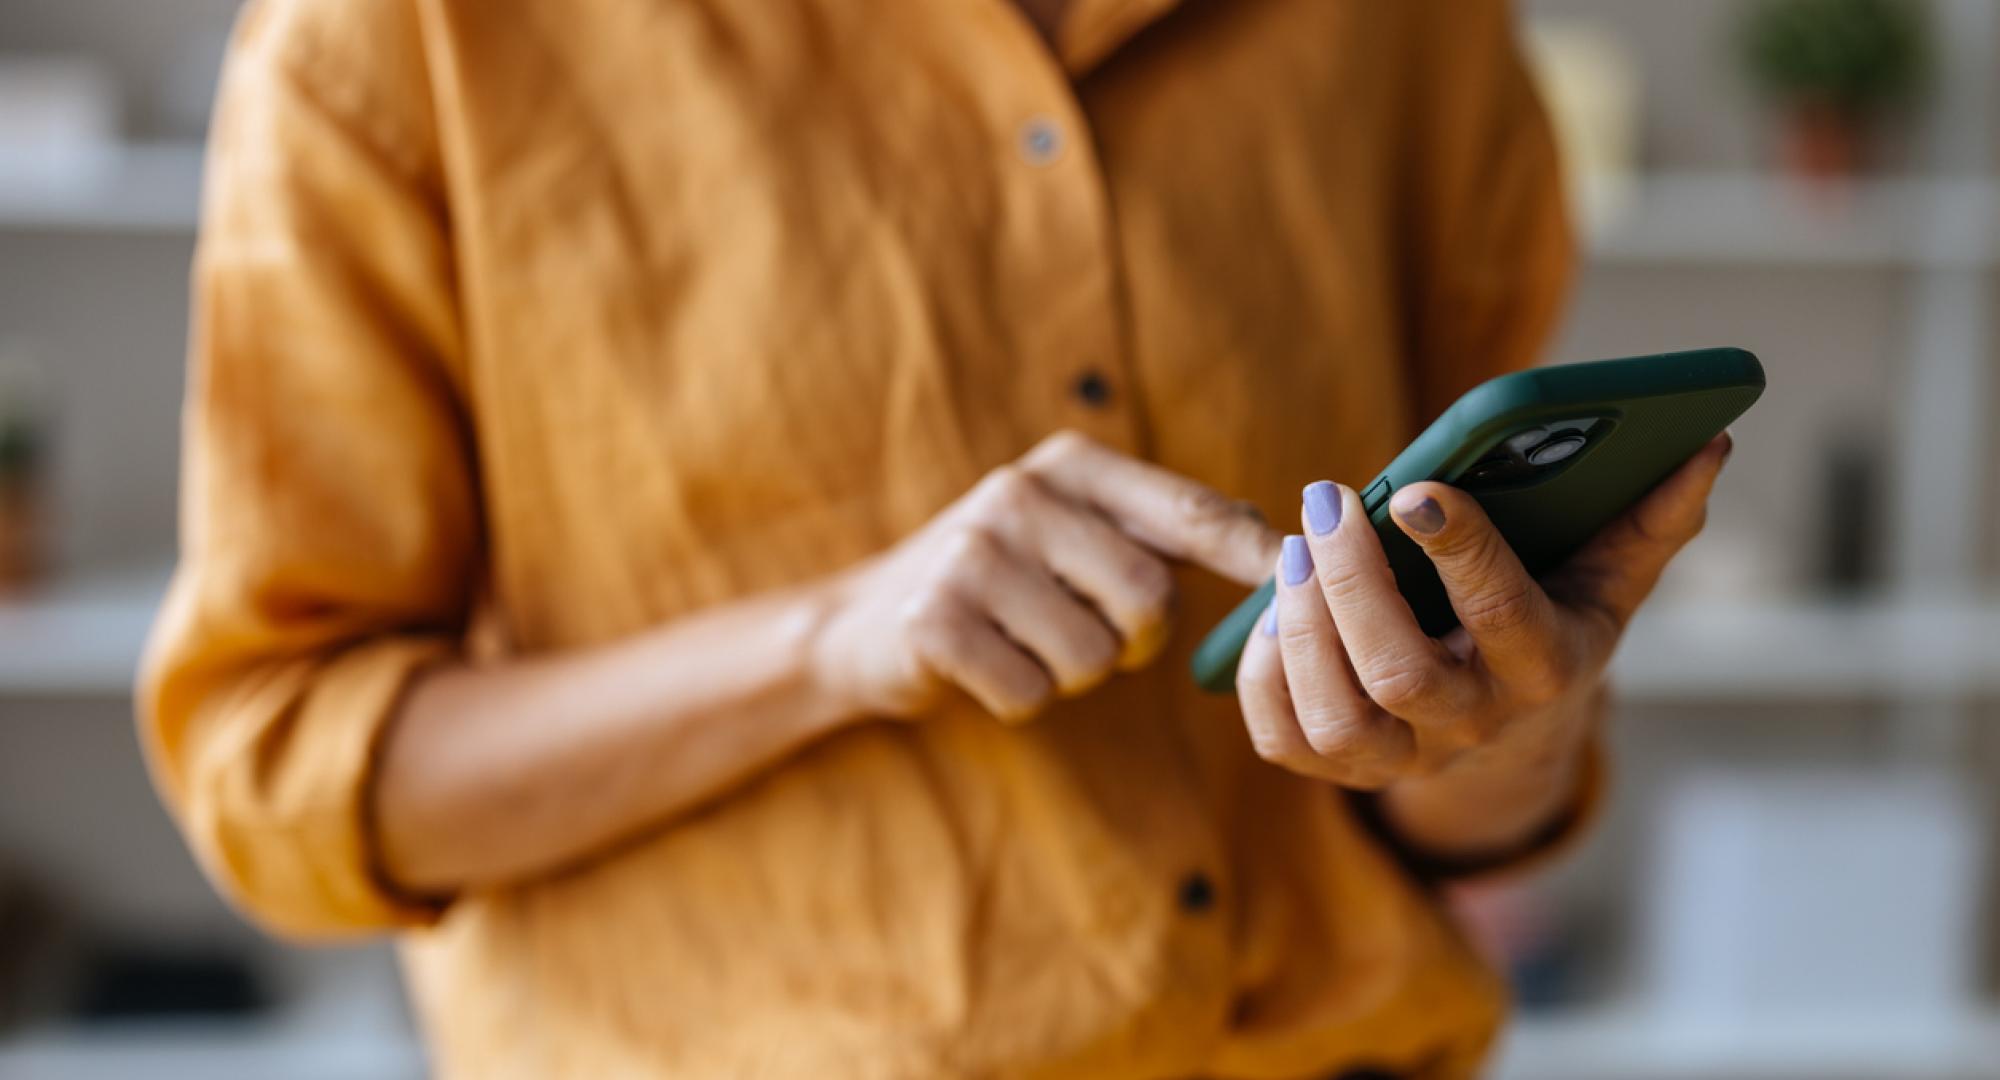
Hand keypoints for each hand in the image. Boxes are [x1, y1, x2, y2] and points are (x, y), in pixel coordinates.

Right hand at [814, 431, 1278, 721]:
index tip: (1309, 577)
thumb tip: (1288, 549)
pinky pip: (1031, 692)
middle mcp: (1021, 493)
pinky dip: (1019, 697)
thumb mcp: (1077, 532)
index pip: (1188, 512)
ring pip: (1092, 656)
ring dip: (1071, 673)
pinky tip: (985, 665)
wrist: (865, 620)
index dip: (1253, 553)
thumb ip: (1167, 531)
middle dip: (1133, 640)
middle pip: (1149, 599)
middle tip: (1089, 632)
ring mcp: (971, 553)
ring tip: (1026, 641)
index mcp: (1072, 465)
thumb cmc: (1005, 582)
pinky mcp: (933, 619)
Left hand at [1235, 433, 1730, 788]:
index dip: (1461, 554)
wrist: (1513, 729)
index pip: (1503, 617)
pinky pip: (1283, 738)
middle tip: (1328, 500)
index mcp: (1546, 669)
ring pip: (1337, 717)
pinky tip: (1270, 606)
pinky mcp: (1343, 770)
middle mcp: (1473, 725)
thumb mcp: (1608, 576)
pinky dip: (1263, 674)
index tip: (1416, 488)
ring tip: (1295, 546)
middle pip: (1400, 675)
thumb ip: (1652, 518)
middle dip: (1354, 584)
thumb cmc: (1553, 620)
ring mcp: (1404, 757)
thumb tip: (1706, 445)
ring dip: (1302, 628)